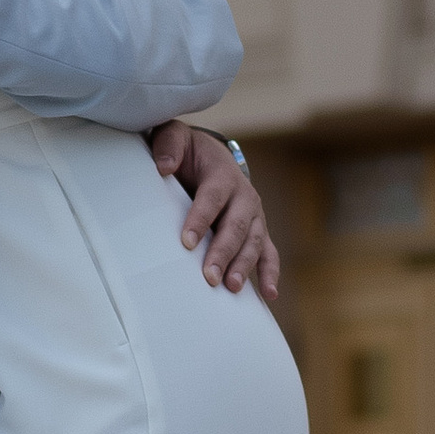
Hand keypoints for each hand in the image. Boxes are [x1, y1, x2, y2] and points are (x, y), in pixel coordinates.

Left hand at [147, 123, 278, 299]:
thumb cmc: (188, 152)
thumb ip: (168, 145)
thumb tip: (163, 166)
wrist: (210, 157)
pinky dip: (270, 273)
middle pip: (236, 226)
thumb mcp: (175, 138)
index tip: (187, 242)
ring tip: (232, 287)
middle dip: (223, 252)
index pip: (212, 198)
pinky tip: (269, 295)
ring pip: (253, 242)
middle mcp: (244, 196)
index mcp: (223, 175)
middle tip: (209, 276)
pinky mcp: (257, 231)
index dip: (200, 219)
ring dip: (244, 266)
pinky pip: (269, 253)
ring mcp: (254, 216)